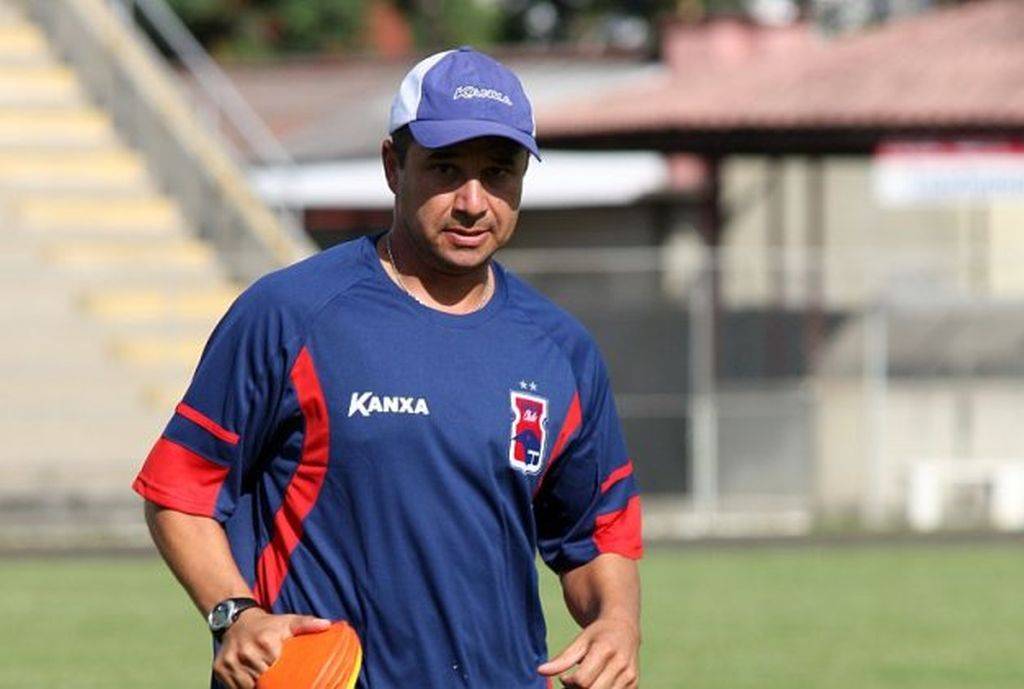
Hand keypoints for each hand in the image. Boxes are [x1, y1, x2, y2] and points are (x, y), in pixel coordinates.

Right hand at [213, 609, 331, 688]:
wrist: (237, 620)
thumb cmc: (269, 625)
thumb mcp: (289, 622)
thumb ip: (308, 624)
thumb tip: (328, 625)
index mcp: (266, 642)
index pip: (278, 672)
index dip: (284, 680)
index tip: (289, 680)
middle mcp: (246, 653)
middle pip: (263, 681)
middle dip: (271, 683)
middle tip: (278, 680)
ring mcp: (231, 662)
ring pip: (248, 687)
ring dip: (256, 685)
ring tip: (265, 680)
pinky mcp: (220, 669)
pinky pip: (234, 688)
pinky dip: (243, 687)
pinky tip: (252, 681)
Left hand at [538, 617, 639, 688]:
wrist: (624, 630)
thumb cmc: (597, 635)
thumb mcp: (579, 642)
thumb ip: (562, 659)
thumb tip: (540, 671)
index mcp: (604, 650)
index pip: (582, 681)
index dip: (569, 683)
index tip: (565, 678)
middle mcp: (620, 664)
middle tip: (573, 684)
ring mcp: (629, 676)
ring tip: (584, 684)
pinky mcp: (634, 685)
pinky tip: (596, 685)